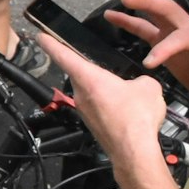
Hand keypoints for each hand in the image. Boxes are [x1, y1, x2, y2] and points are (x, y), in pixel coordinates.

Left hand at [37, 32, 168, 163]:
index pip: (63, 55)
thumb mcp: (148, 87)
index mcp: (89, 78)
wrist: (134, 152)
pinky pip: (99, 109)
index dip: (51, 44)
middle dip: (96, 73)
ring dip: (106, 92)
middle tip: (112, 74)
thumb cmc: (136, 118)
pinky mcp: (92, 124)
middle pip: (82, 75)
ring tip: (128, 98)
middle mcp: (81, 94)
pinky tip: (127, 113)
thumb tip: (139, 84)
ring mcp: (85, 111)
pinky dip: (111, 108)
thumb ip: (140, 79)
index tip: (40, 36)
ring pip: (92, 93)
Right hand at [99, 0, 188, 106]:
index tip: (149, 63)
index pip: (182, 36)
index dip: (165, 47)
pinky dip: (128, 21)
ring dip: (136, 2)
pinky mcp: (163, 39)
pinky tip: (112, 16)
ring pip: (154, 13)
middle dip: (147, 1)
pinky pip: (144, 28)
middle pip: (166, 9)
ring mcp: (174, 31)